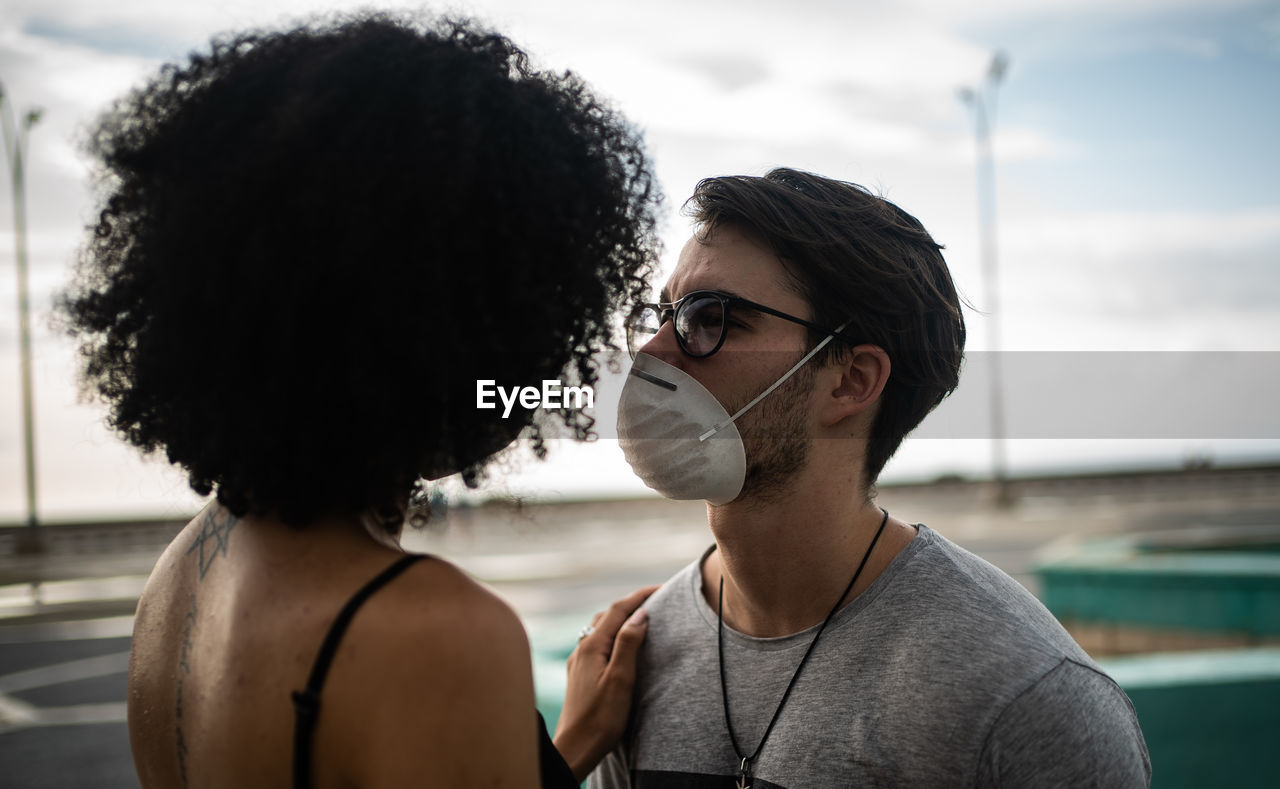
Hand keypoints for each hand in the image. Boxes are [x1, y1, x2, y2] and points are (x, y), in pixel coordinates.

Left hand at [553, 585, 657, 781]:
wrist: (575, 747)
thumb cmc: (600, 718)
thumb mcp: (620, 680)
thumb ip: (628, 644)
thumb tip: (640, 614)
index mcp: (592, 646)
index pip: (618, 610)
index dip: (640, 596)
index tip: (662, 588)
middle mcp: (582, 648)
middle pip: (607, 615)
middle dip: (630, 603)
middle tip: (655, 599)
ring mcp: (578, 661)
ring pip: (599, 628)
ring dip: (619, 617)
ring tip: (640, 617)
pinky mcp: (579, 673)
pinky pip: (596, 642)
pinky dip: (611, 633)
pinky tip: (618, 644)